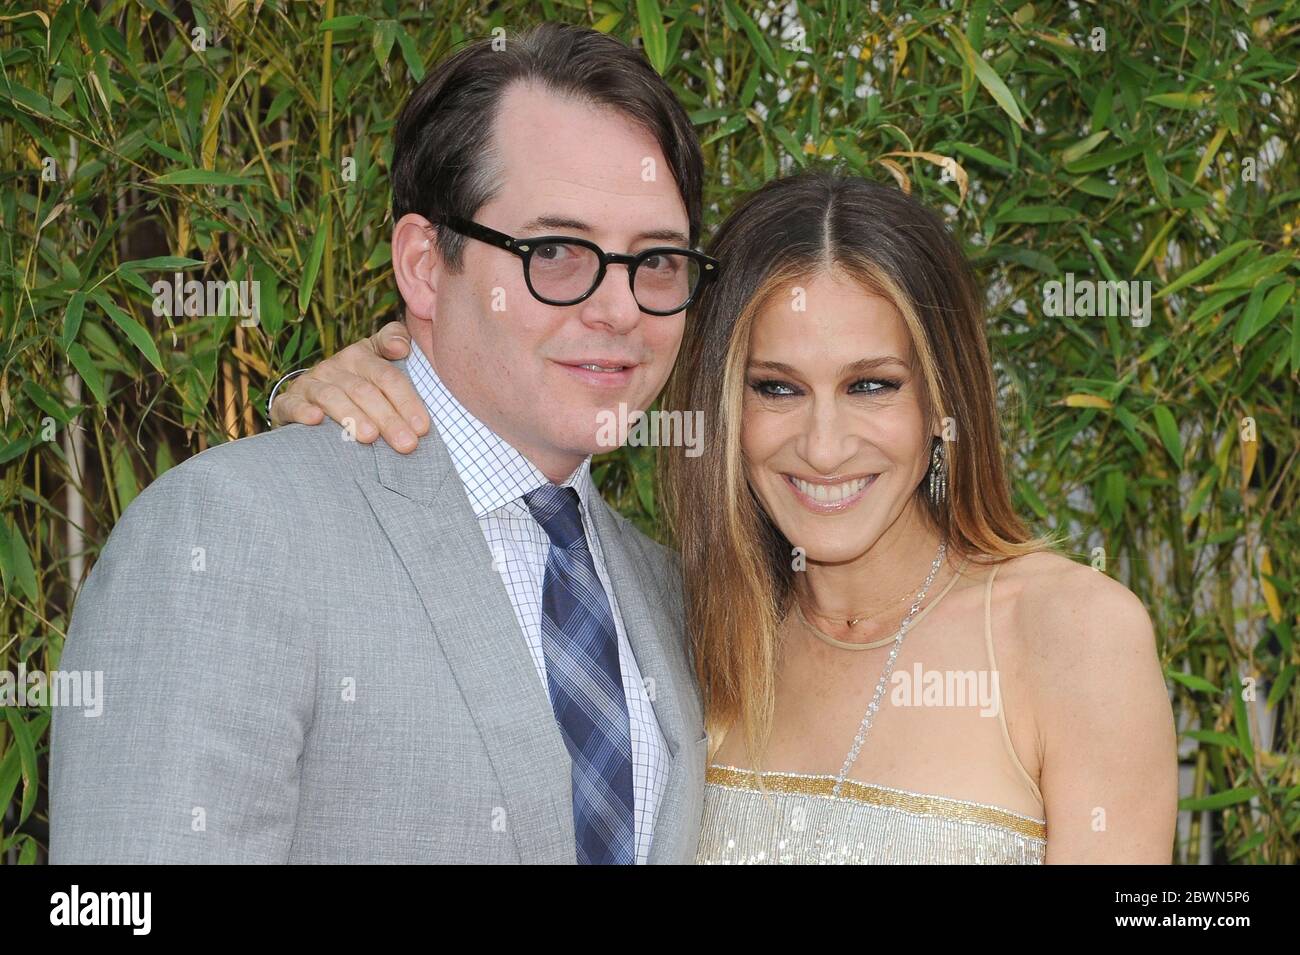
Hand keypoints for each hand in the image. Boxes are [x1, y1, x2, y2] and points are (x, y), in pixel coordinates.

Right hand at [270, 321, 428, 452]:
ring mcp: (310, 383)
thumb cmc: (355, 385)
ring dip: (352, 416)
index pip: (388, 376)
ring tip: (370, 437)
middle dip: (388, 419)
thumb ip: (395, 345)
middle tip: (407, 444)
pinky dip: (303, 411)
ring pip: (333, 397)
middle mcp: (335, 366)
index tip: (422, 427)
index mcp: (361, 355)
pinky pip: (294, 404)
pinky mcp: (287, 401)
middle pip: (365, 391)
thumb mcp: (378, 364)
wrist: (308, 398)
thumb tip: (402, 345)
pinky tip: (316, 420)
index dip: (407, 399)